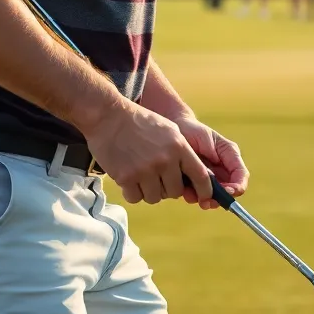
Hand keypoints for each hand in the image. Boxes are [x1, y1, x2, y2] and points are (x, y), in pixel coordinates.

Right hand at [82, 102, 212, 206]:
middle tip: (156, 177)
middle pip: (175, 192)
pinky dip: (132, 192)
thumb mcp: (169, 129)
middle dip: (167, 188)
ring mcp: (145, 170)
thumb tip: (194, 173)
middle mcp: (165, 160)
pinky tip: (128, 177)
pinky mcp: (126, 178)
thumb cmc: (138, 121)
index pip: (201, 176)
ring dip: (148, 191)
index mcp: (179, 146)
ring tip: (140, 174)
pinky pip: (135, 198)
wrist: (107, 116)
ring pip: (155, 197)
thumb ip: (182, 150)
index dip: (205, 190)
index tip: (204, 197)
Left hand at [174, 116, 248, 209]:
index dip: (236, 187)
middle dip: (219, 198)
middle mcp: (223, 169)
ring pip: (214, 196)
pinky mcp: (197, 182)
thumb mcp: (204, 138)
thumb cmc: (191, 130)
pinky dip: (193, 196)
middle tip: (207, 202)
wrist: (175, 129)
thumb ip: (212, 154)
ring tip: (190, 194)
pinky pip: (199, 195)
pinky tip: (184, 190)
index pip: (241, 176)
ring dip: (204, 198)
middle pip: (229, 191)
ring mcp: (211, 177)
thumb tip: (214, 175)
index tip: (227, 192)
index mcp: (230, 156)